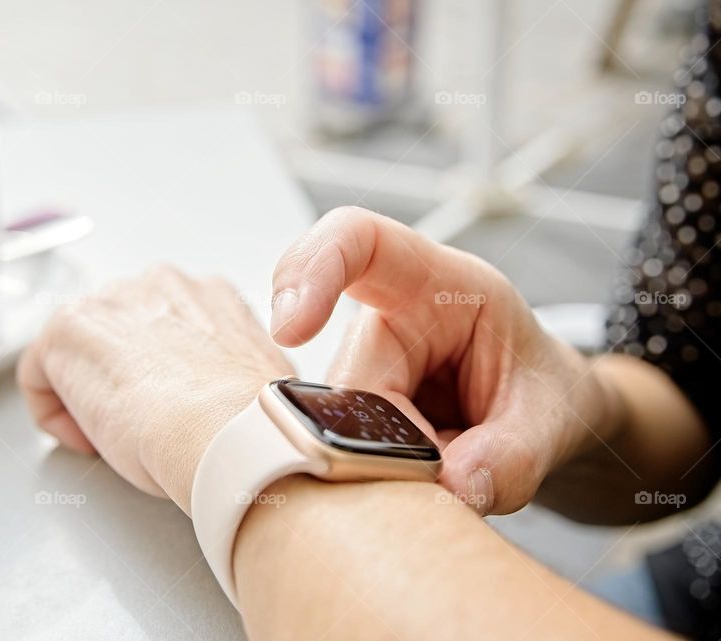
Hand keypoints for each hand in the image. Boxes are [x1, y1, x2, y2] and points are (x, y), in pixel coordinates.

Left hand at [17, 266, 292, 512]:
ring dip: (87, 395)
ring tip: (112, 438)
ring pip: (78, 351)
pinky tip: (86, 440)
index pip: (162, 326)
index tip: (164, 412)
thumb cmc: (250, 420)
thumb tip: (225, 395)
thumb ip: (230, 371)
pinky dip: (54, 412)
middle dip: (119, 379)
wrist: (229, 430)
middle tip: (134, 427)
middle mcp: (157, 284)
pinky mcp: (68, 329)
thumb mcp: (258, 380)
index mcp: (208, 294)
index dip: (157, 376)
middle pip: (117, 333)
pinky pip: (40, 373)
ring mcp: (110, 300)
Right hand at [271, 207, 623, 514]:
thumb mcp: (553, 416)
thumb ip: (513, 454)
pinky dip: (382, 482)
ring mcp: (361, 369)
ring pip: (338, 430)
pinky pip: (342, 454)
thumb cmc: (540, 385)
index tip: (292, 329)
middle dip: (387, 446)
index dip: (311, 268)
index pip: (357, 241)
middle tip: (448, 480)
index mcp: (438, 283)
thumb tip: (450, 485)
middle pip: (347, 380)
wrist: (537, 410)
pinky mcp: (347, 413)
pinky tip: (425, 480)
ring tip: (455, 473)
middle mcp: (386, 320)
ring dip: (391, 470)